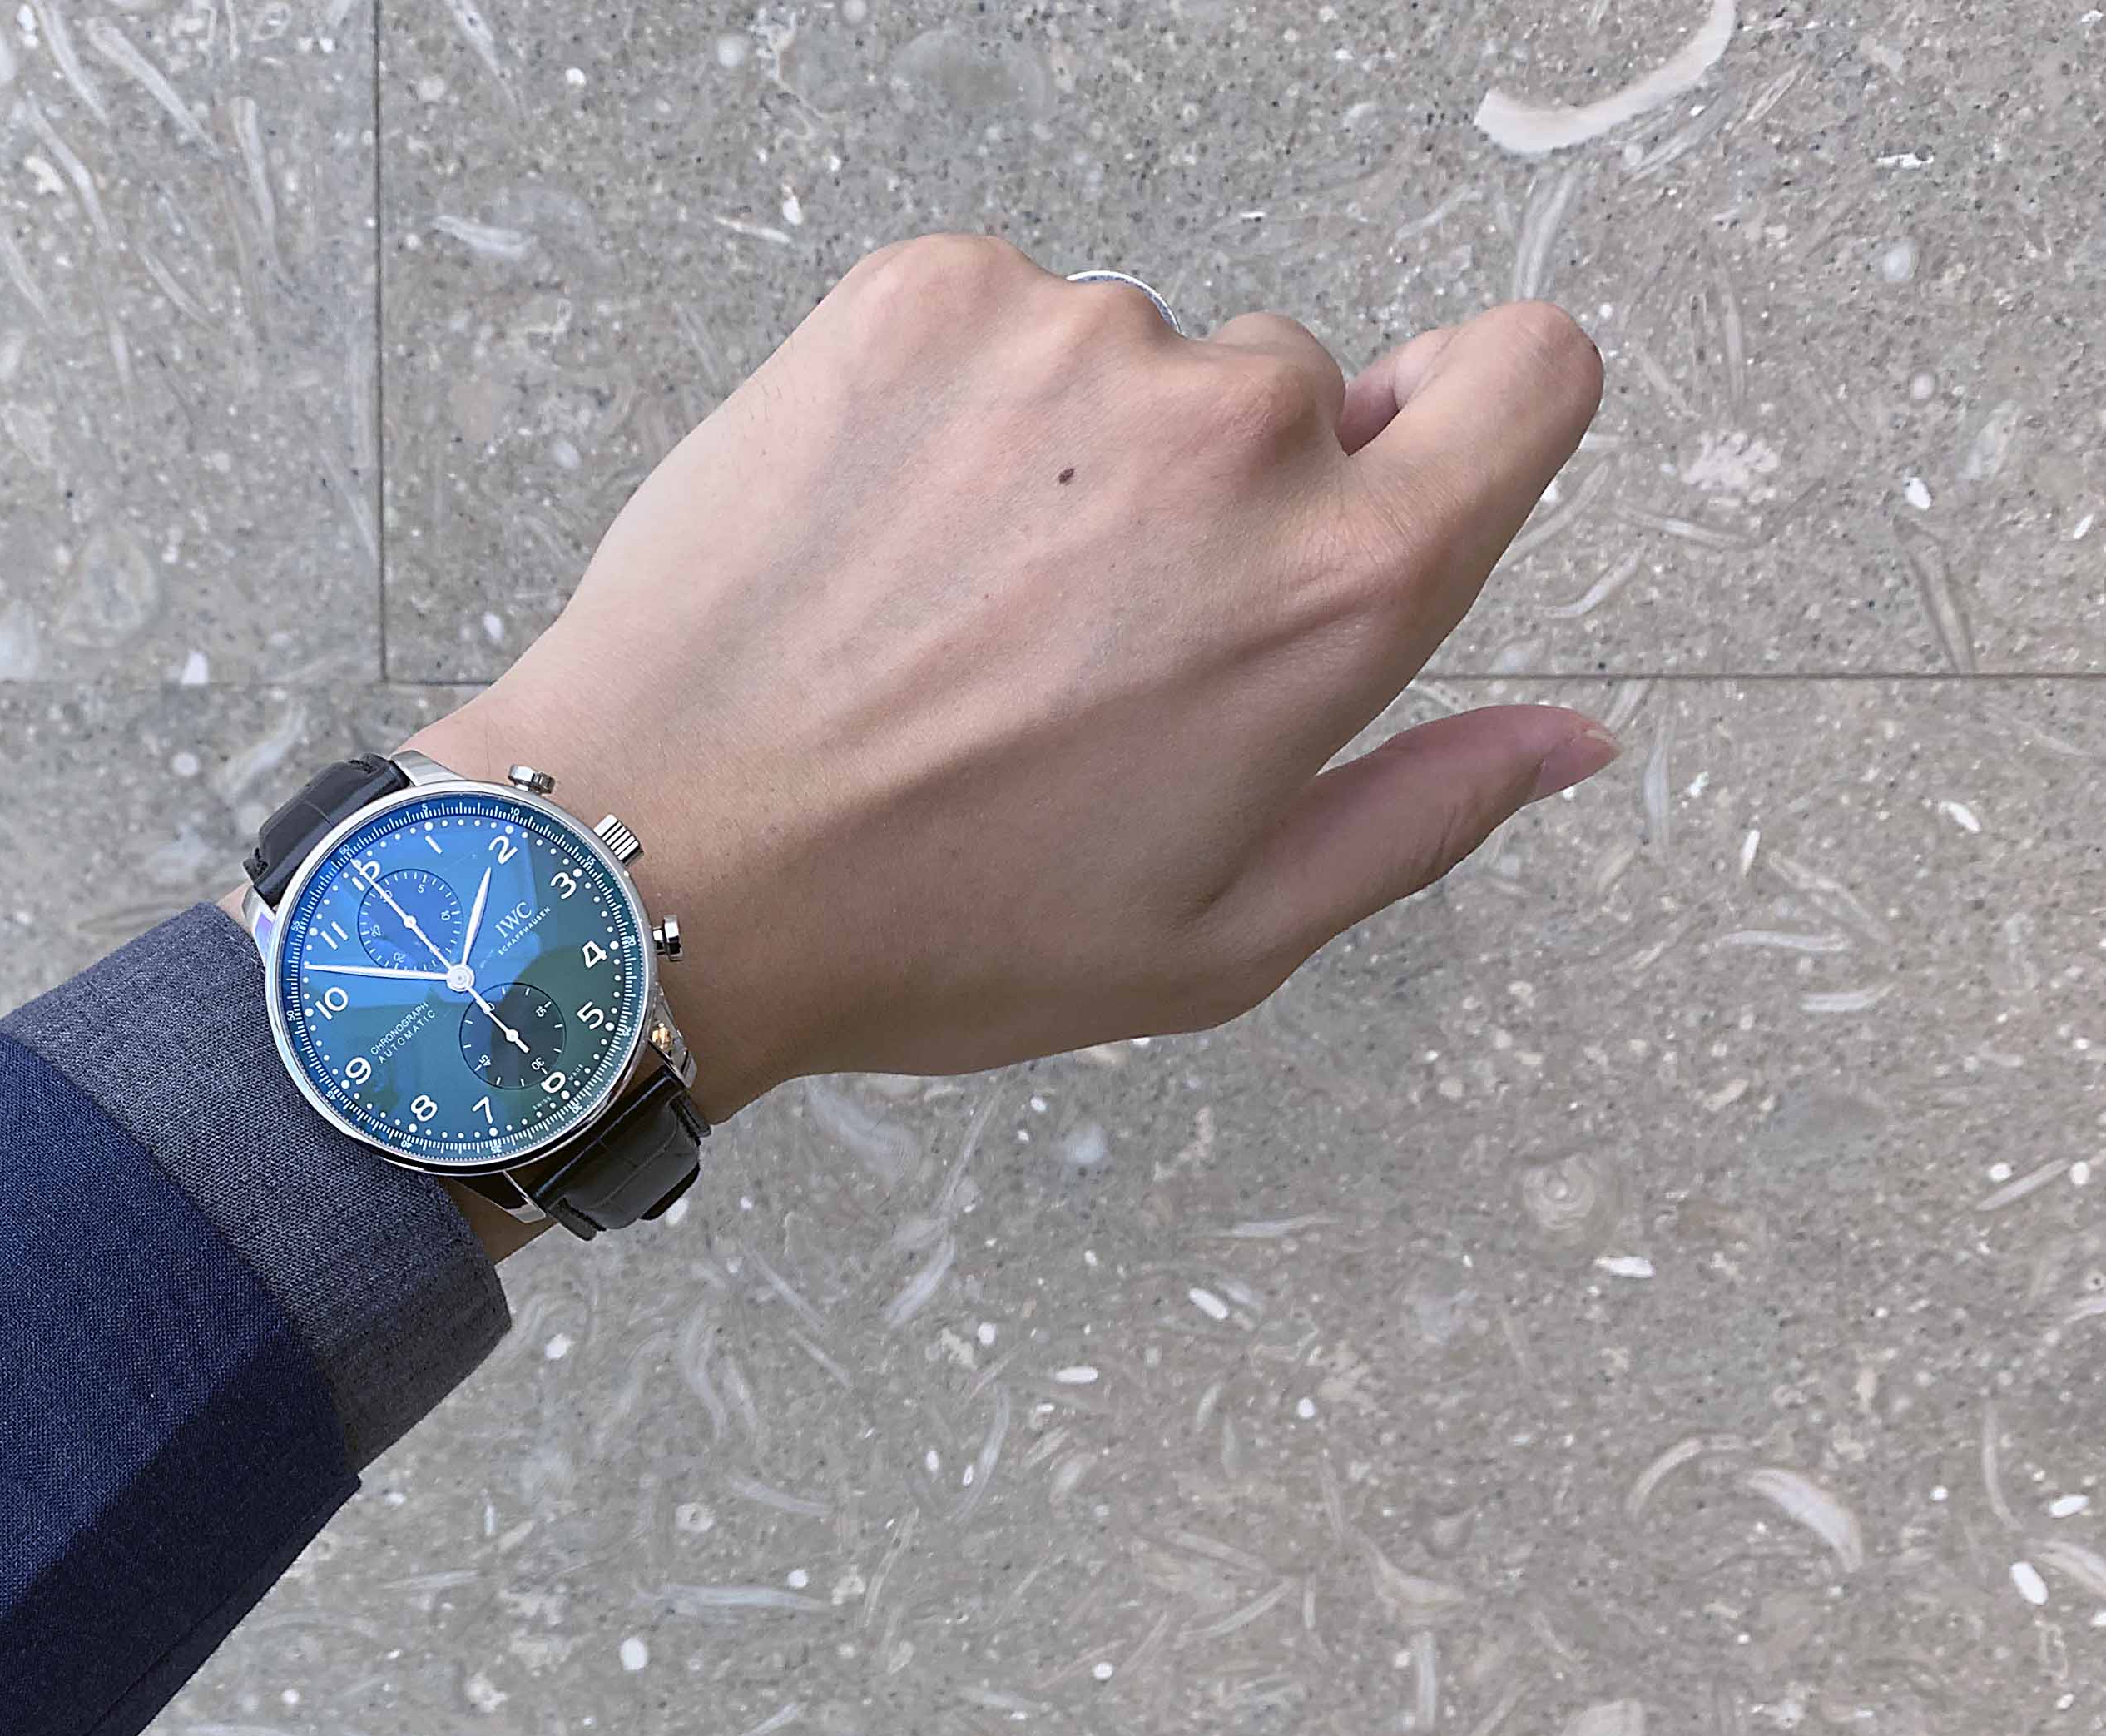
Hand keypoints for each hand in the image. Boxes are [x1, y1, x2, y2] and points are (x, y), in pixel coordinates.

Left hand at [401, 235, 1616, 1124]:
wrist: (658, 859)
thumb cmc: (938, 928)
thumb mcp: (1213, 938)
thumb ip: (1419, 815)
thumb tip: (1577, 735)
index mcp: (1339, 584)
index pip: (1530, 373)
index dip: (1473, 416)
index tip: (1392, 470)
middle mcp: (1230, 428)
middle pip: (1297, 392)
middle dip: (1216, 495)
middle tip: (1069, 645)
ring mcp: (1067, 342)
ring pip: (1128, 362)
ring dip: (1068, 456)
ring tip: (940, 614)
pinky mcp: (919, 297)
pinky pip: (995, 317)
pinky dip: (952, 407)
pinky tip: (873, 544)